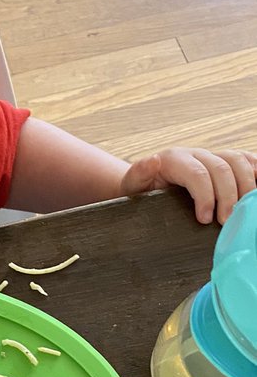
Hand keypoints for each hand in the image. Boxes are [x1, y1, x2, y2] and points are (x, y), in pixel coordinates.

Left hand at [121, 148, 256, 223]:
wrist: (146, 184)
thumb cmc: (140, 189)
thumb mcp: (132, 185)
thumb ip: (138, 174)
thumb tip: (152, 160)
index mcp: (174, 159)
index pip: (197, 173)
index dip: (206, 196)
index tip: (205, 220)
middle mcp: (196, 154)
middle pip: (222, 168)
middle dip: (228, 196)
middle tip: (227, 222)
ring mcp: (212, 156)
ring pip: (238, 161)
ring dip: (246, 185)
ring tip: (245, 211)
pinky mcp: (224, 162)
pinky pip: (246, 161)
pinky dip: (255, 173)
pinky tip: (255, 191)